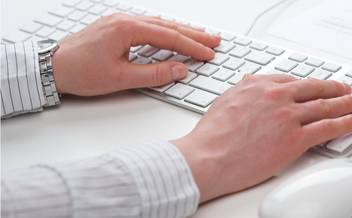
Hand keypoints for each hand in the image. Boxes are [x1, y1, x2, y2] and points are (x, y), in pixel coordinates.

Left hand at [52, 13, 219, 95]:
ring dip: (182, 31)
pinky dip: (166, 31)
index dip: (192, 47)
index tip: (209, 54)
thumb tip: (180, 70)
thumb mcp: (120, 78)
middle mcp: (125, 20)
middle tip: (215, 40)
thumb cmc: (80, 72)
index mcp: (128, 29)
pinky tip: (173, 34)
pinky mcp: (115, 27)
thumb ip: (154, 74)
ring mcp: (120, 21)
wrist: (51, 67)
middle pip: (168, 26)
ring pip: (159, 24)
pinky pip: (148, 25)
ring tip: (201, 36)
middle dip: (194, 34)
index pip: (169, 37)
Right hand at [172, 74, 351, 201]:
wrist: (208, 157)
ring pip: (326, 107)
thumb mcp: (226, 100)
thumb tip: (250, 82)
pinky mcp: (295, 139)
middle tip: (347, 89)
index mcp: (260, 85)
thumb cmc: (212, 135)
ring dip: (346, 103)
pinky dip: (346, 123)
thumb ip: (244, 90)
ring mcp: (288, 117)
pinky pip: (328, 128)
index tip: (320, 86)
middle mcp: (277, 97)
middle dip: (335, 89)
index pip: (295, 81)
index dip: (312, 84)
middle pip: (315, 89)